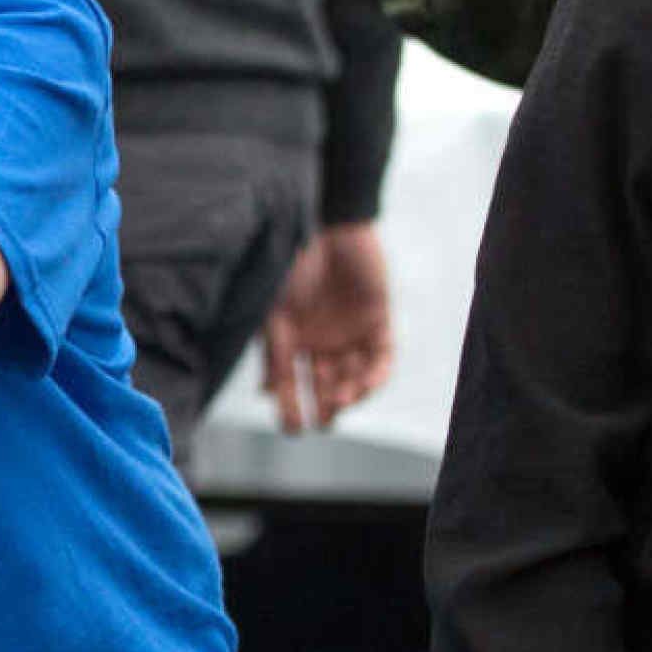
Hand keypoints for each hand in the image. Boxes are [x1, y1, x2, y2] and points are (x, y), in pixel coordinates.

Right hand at [259, 223, 393, 433]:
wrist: (328, 223)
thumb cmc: (292, 263)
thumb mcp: (274, 312)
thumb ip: (274, 353)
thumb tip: (268, 393)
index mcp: (289, 341)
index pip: (290, 385)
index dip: (291, 408)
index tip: (293, 428)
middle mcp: (319, 342)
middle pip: (323, 387)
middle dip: (324, 407)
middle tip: (323, 420)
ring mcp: (349, 333)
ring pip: (353, 377)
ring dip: (348, 393)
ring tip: (340, 399)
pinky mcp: (378, 322)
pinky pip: (382, 358)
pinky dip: (375, 376)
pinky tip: (364, 385)